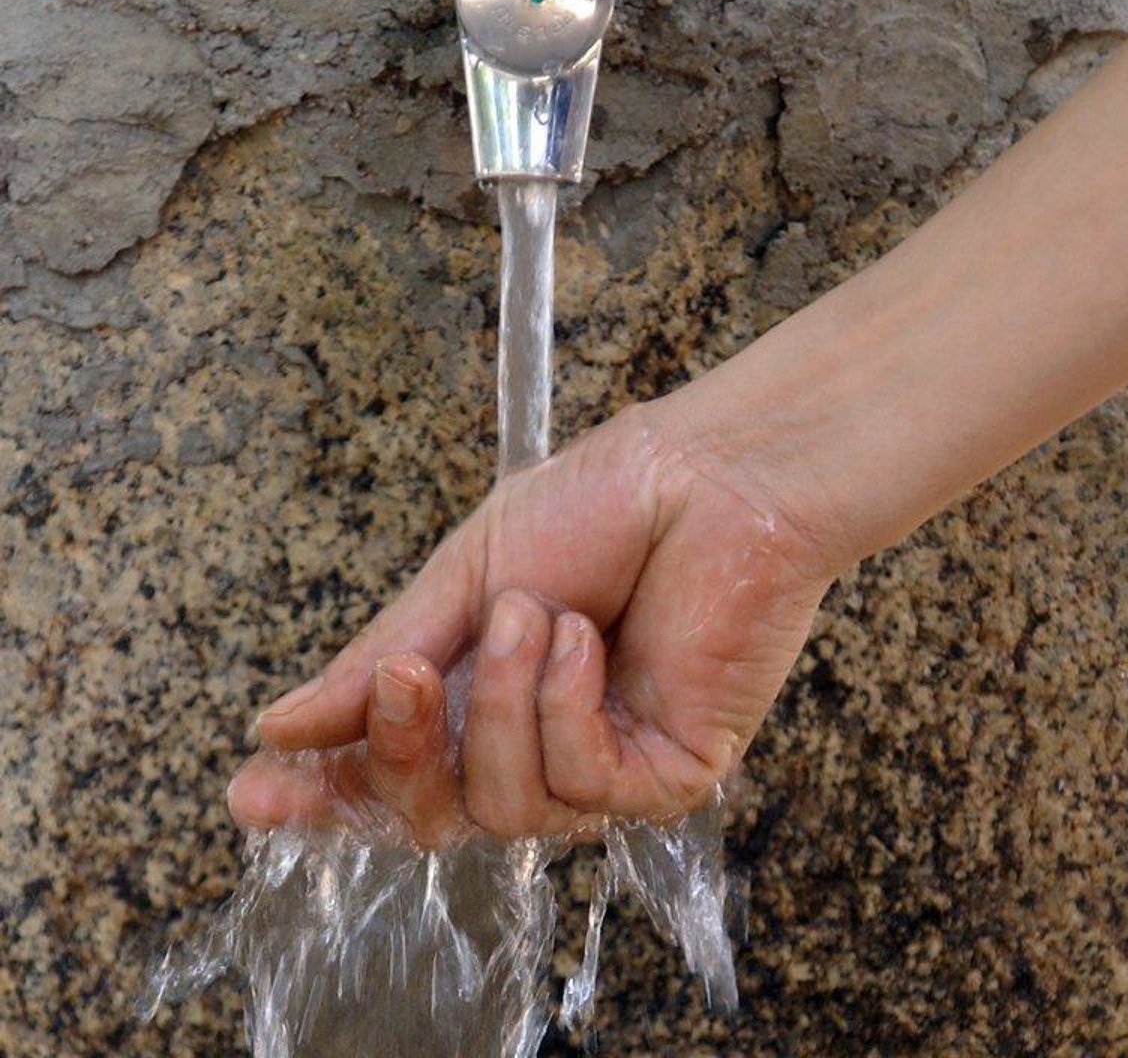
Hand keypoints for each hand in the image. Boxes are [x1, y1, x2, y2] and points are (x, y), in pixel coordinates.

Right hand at [227, 400, 837, 844]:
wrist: (709, 477)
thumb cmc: (600, 505)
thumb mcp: (466, 576)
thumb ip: (379, 660)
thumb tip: (281, 728)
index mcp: (476, 687)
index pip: (388, 766)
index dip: (321, 789)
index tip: (254, 792)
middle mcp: (531, 739)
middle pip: (431, 811)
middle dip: (401, 748)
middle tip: (403, 675)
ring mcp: (598, 763)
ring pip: (501, 805)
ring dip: (500, 702)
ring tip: (538, 613)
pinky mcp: (664, 774)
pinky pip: (581, 784)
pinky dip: (566, 706)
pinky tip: (589, 640)